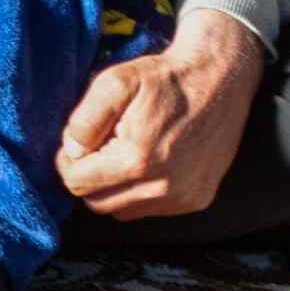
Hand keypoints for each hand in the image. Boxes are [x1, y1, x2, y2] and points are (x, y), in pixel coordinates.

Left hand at [57, 9, 263, 218]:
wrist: (220, 80)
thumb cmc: (164, 79)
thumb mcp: (114, 82)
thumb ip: (84, 120)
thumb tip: (72, 151)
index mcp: (137, 160)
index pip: (77, 184)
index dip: (69, 162)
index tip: (79, 143)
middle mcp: (162, 188)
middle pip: (97, 203)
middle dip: (90, 177)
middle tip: (101, 146)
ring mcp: (183, 198)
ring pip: (122, 211)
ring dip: (114, 187)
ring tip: (126, 152)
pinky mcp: (197, 200)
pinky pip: (151, 209)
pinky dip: (140, 192)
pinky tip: (149, 162)